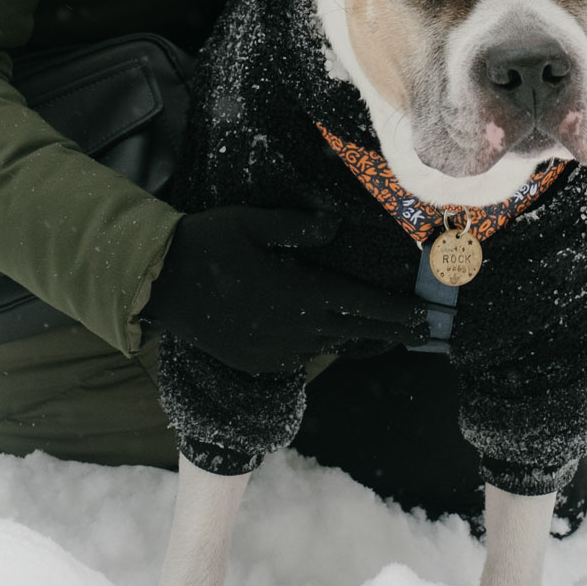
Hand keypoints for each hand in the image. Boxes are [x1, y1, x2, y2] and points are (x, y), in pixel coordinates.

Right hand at [142, 207, 425, 374]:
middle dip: (391, 330)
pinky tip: (327, 335)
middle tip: (424, 331)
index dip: (397, 314)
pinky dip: (319, 344)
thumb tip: (335, 228)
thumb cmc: (207, 244)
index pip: (360, 306)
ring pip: (328, 345)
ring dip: (356, 338)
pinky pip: (299, 355)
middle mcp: (292, 329)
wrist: (161, 285)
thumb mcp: (251, 223)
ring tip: (386, 334)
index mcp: (297, 293)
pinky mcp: (256, 362)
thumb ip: (297, 228)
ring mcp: (274, 351)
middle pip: (354, 332)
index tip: (426, 318)